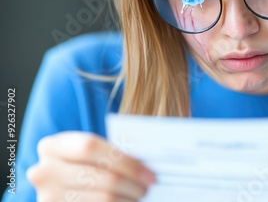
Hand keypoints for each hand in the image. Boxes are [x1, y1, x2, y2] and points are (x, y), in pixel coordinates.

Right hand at [27, 131, 155, 201]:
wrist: (60, 185)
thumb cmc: (84, 165)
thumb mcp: (91, 153)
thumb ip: (112, 154)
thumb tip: (147, 165)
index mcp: (52, 146)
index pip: (90, 147)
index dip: (124, 160)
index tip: (149, 173)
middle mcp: (43, 171)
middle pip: (100, 176)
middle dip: (132, 183)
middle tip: (148, 187)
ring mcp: (47, 197)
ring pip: (102, 198)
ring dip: (128, 199)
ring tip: (140, 196)